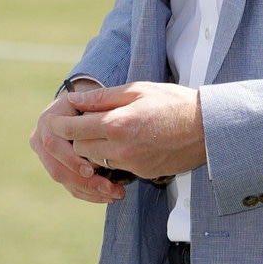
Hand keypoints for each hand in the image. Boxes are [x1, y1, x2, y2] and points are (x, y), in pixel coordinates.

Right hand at [30, 89, 126, 203]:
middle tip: (109, 188)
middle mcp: (41, 140)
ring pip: (64, 180)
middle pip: (57, 168)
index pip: (54, 144)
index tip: (92, 169)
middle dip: (84, 181)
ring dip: (89, 191)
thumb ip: (91, 103)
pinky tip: (107, 196)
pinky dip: (88, 193)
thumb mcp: (92, 97)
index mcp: (48, 121)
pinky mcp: (56, 167)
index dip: (72, 159)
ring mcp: (46, 156)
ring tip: (114, 194)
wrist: (81, 104)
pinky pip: (69, 185)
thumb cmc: (92, 100)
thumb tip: (82, 109)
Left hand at [44, 81, 206, 181]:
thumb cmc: (175, 103)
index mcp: (116, 124)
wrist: (208, 128)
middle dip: (77, 137)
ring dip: (94, 148)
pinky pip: (117, 168)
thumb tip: (75, 99)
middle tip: (81, 123)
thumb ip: (103, 96)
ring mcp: (131, 165)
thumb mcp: (139, 90)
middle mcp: (120, 149)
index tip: (54, 120)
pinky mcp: (142, 174)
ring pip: (96, 161)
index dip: (61, 124)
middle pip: (80, 149)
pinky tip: (128, 142)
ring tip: (104, 132)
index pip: (74, 129)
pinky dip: (114, 157)